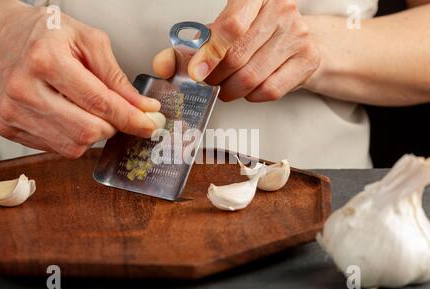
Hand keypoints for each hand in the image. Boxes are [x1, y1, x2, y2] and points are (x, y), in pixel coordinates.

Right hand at [0, 0, 159, 158]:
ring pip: (73, 146)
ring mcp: (13, 112)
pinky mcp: (8, 127)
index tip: (149, 124)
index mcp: (45, 59)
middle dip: (112, 127)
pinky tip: (70, 115)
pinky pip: (57, 148)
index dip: (129, 118)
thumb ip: (117, 76)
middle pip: (86, 131)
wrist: (4, 39)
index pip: (98, 102)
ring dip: (94, 133)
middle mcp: (24, 89)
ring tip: (89, 110)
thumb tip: (142, 107)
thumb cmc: (47, 36)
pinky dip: (74, 137)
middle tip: (118, 114)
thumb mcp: (89, 40)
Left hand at [153, 0, 319, 101]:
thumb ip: (190, 47)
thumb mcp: (220, 31)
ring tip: (226, 88)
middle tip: (209, 82)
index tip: (196, 74)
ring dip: (231, 90)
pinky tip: (249, 89)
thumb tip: (162, 66)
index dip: (210, 55)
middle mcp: (281, 10)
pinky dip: (252, 96)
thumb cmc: (253, 33)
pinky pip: (270, 90)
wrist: (296, 38)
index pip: (231, 27)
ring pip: (253, 77)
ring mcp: (298, 35)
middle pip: (238, 57)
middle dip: (216, 78)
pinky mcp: (307, 59)